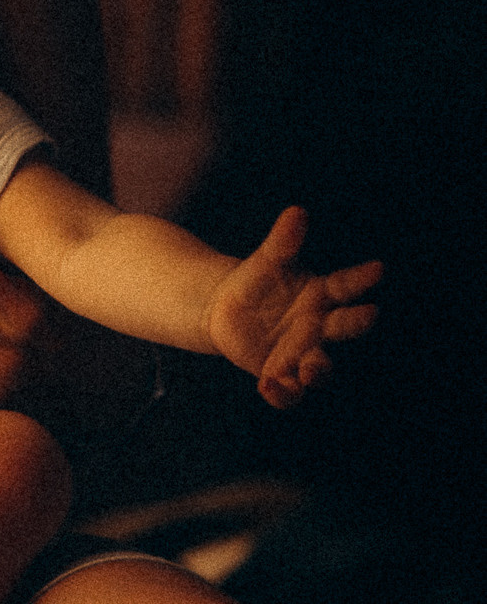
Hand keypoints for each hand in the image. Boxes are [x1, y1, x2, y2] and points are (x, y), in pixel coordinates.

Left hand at [208, 206, 381, 406]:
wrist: (225, 310)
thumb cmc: (256, 282)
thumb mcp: (267, 261)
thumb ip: (283, 242)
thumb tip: (296, 211)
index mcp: (321, 296)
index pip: (346, 286)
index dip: (362, 278)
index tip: (379, 268)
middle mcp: (318, 327)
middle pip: (343, 327)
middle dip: (356, 322)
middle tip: (369, 313)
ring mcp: (301, 353)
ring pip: (320, 368)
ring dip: (319, 370)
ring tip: (311, 367)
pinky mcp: (280, 374)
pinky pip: (288, 391)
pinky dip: (282, 392)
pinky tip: (268, 385)